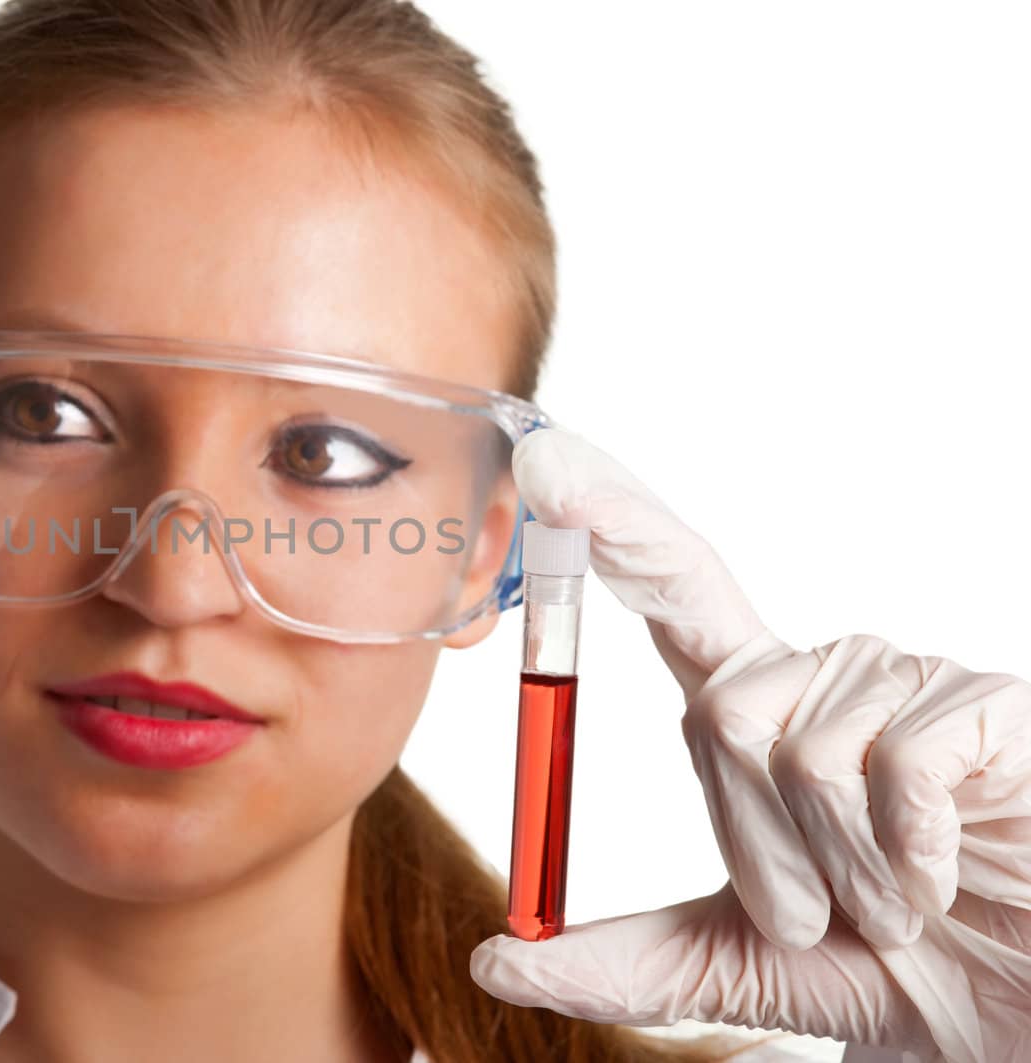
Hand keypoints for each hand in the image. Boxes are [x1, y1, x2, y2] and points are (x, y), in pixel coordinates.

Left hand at [469, 427, 1030, 1062]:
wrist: (1025, 999)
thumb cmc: (895, 962)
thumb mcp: (741, 967)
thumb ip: (623, 963)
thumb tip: (495, 962)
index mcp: (753, 710)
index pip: (669, 591)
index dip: (612, 520)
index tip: (544, 459)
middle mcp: (819, 675)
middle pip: (719, 713)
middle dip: (760, 852)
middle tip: (826, 915)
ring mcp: (904, 681)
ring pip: (799, 752)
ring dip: (841, 869)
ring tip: (901, 894)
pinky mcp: (981, 705)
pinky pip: (896, 767)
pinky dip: (911, 854)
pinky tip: (948, 868)